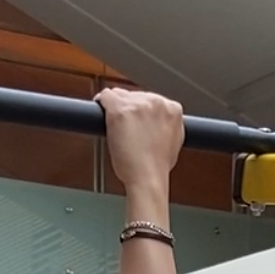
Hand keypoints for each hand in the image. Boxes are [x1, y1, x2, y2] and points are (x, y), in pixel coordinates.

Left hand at [98, 85, 182, 199]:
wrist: (148, 178)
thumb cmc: (157, 167)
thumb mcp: (173, 141)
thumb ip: (166, 125)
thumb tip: (157, 121)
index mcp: (173, 109)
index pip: (152, 99)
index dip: (142, 110)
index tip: (137, 119)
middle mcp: (157, 102)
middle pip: (136, 95)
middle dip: (129, 108)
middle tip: (126, 128)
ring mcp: (138, 105)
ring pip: (120, 95)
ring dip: (116, 107)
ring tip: (116, 127)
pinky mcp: (119, 110)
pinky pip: (106, 96)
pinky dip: (102, 102)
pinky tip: (101, 110)